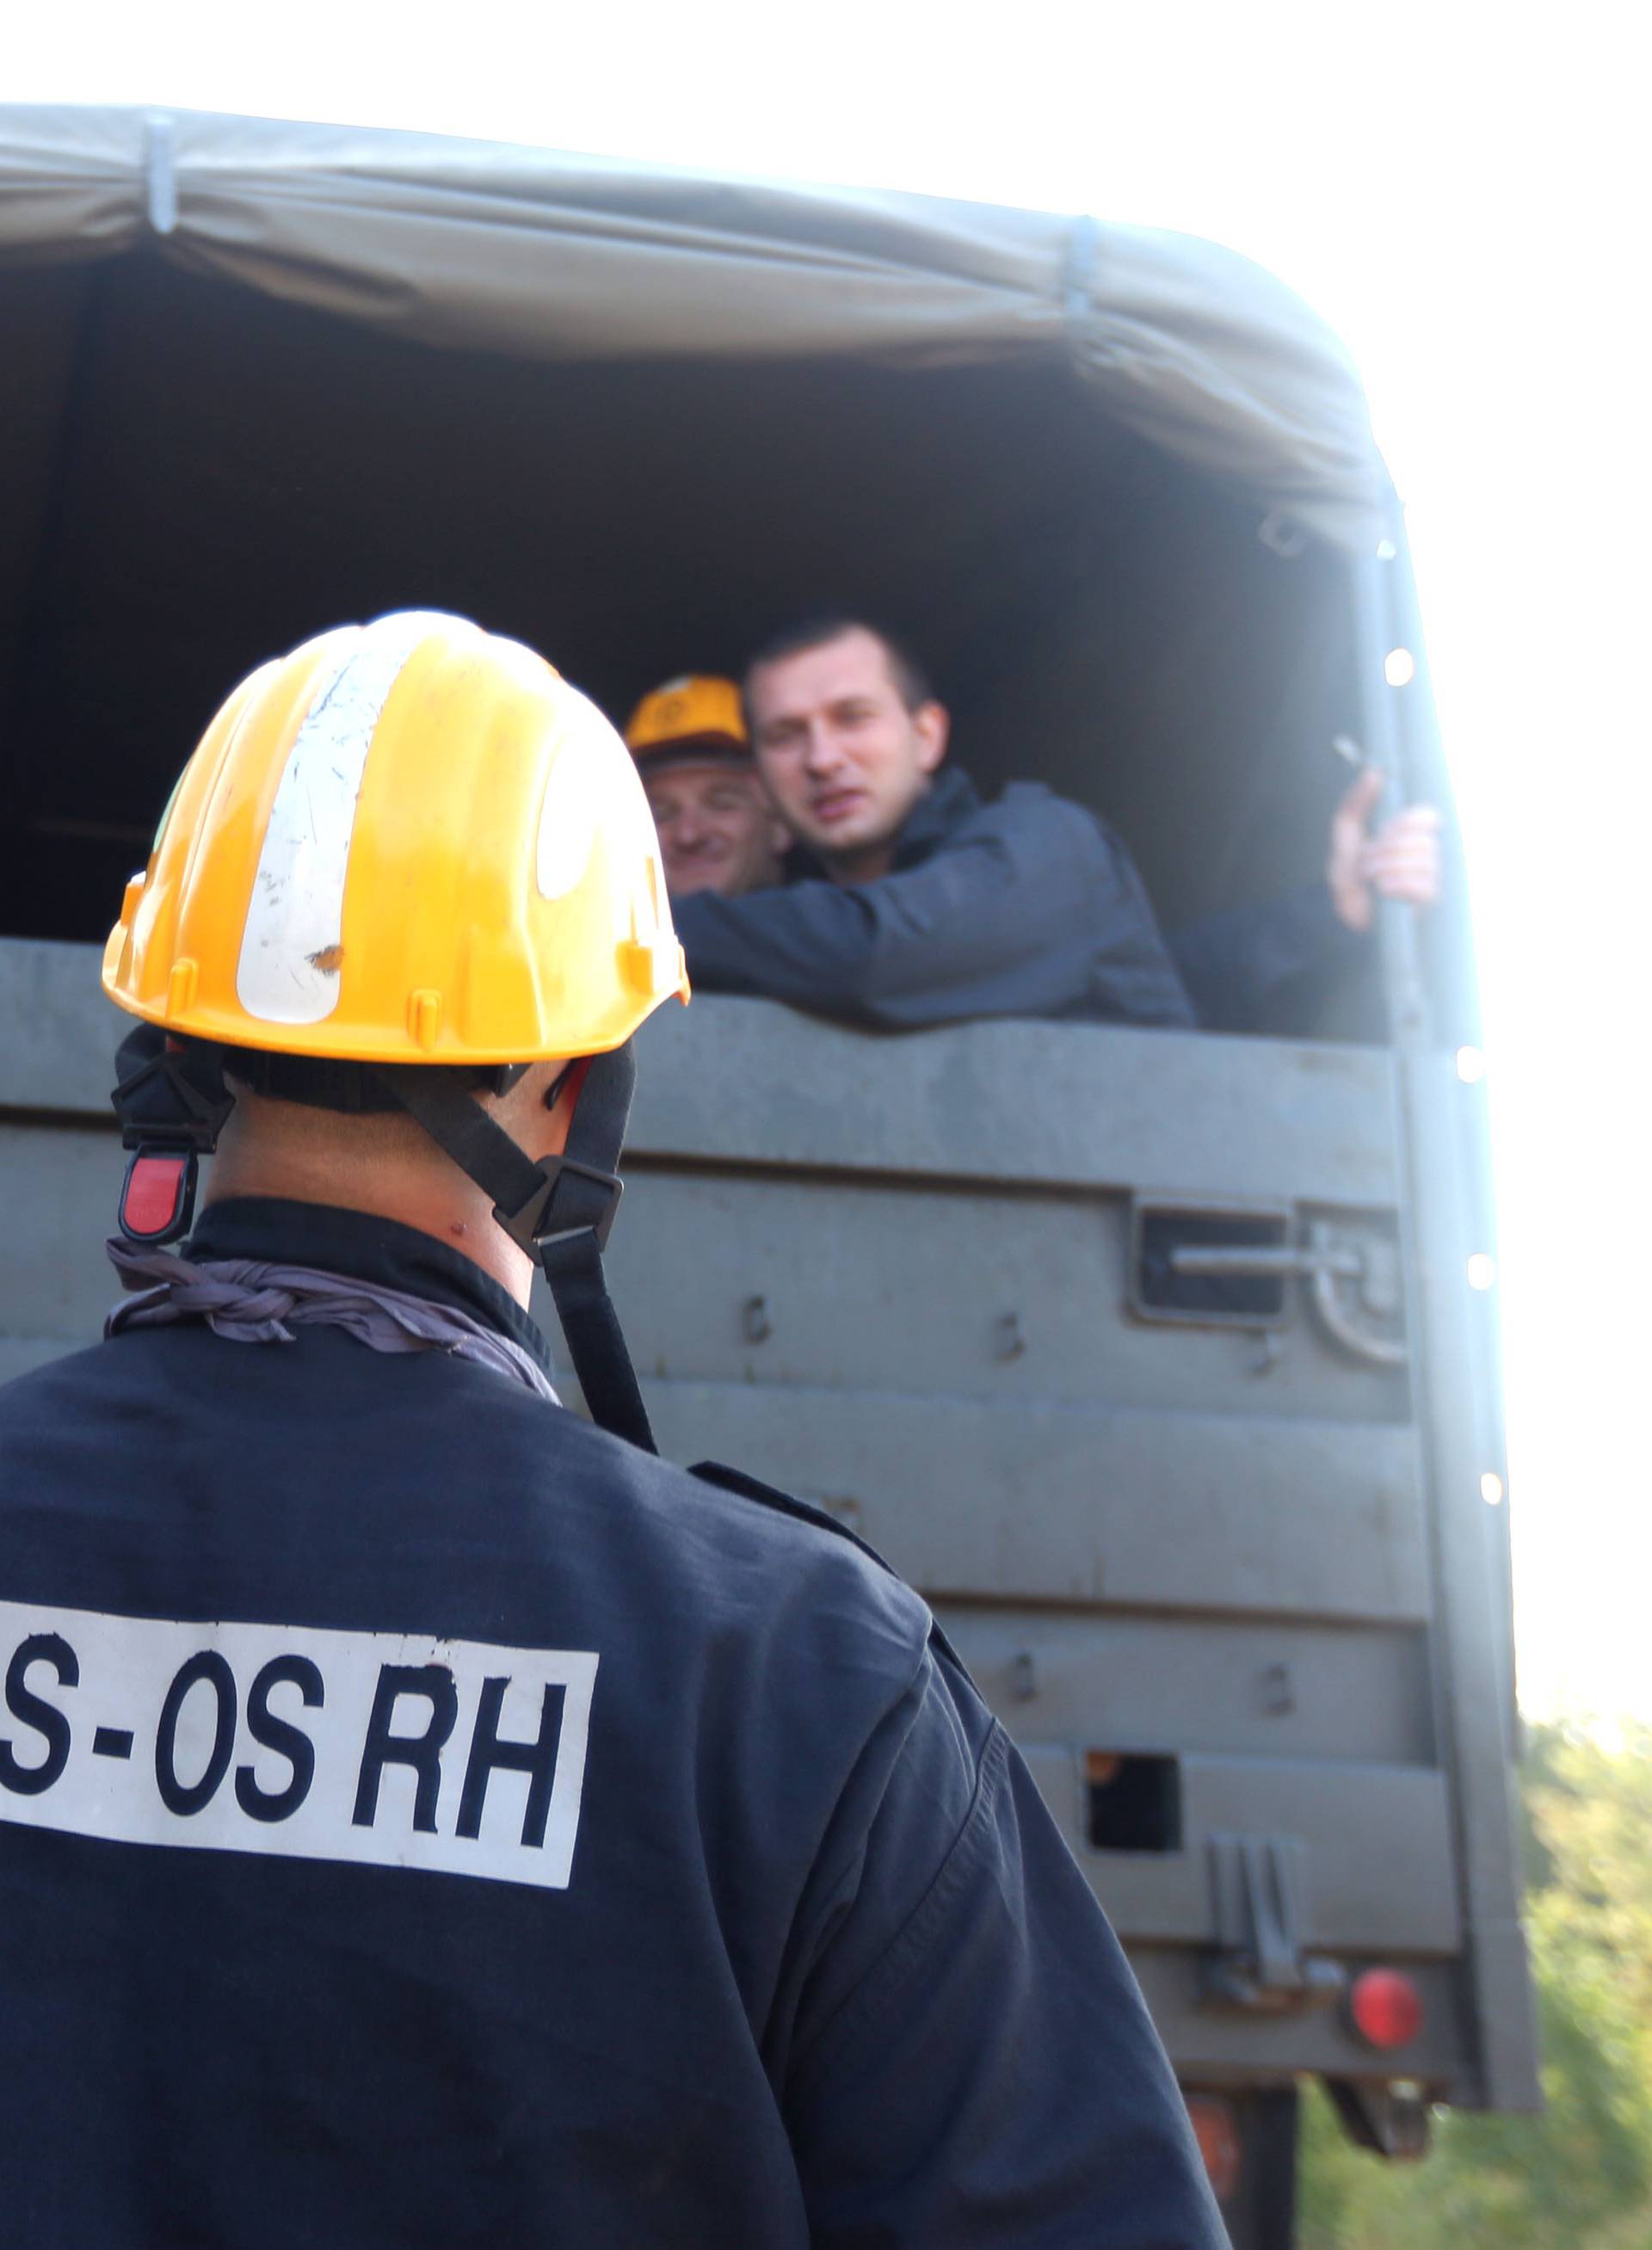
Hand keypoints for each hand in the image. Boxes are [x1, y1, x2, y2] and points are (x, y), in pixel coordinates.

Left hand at [1326, 767, 1442, 933]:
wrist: (1338, 911)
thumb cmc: (1347, 872)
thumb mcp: (1345, 832)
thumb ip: (1357, 801)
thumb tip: (1375, 772)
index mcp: (1410, 836)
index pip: (1429, 817)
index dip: (1408, 822)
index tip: (1384, 831)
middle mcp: (1425, 856)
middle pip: (1423, 840)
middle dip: (1387, 850)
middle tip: (1367, 862)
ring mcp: (1429, 880)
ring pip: (1423, 861)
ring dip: (1386, 868)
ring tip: (1371, 878)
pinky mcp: (1427, 903)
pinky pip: (1424, 885)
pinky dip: (1397, 885)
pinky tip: (1382, 890)